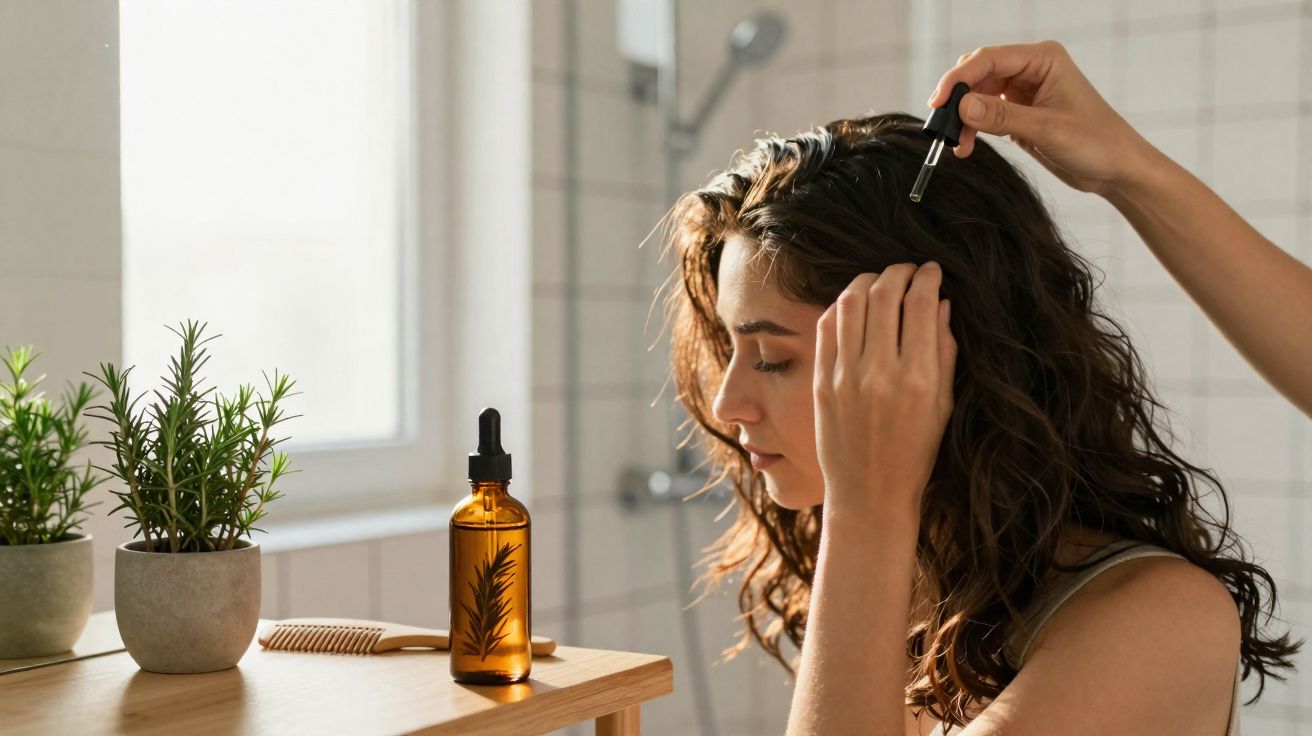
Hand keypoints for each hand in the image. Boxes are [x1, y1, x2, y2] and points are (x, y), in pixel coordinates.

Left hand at [813, 263, 955, 522]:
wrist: (869, 494)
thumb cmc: (915, 452)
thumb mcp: (943, 405)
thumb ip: (943, 351)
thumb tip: (941, 304)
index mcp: (916, 378)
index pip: (920, 305)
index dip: (928, 278)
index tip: (932, 271)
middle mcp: (878, 372)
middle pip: (884, 295)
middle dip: (899, 272)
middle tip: (908, 270)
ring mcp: (844, 376)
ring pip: (851, 303)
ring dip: (867, 281)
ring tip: (880, 281)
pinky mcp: (820, 381)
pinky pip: (827, 327)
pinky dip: (841, 306)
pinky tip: (854, 305)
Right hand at [927, 40, 1154, 196]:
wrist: (1116, 169)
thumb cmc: (1096, 142)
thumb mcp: (1046, 130)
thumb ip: (1002, 117)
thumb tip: (961, 106)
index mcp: (1043, 59)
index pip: (988, 59)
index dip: (958, 78)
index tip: (938, 103)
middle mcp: (1031, 69)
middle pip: (977, 73)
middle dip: (958, 98)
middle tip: (944, 127)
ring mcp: (1023, 91)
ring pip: (976, 95)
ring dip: (963, 118)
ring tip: (958, 145)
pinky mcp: (1019, 113)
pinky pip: (984, 114)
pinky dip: (972, 129)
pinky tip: (967, 147)